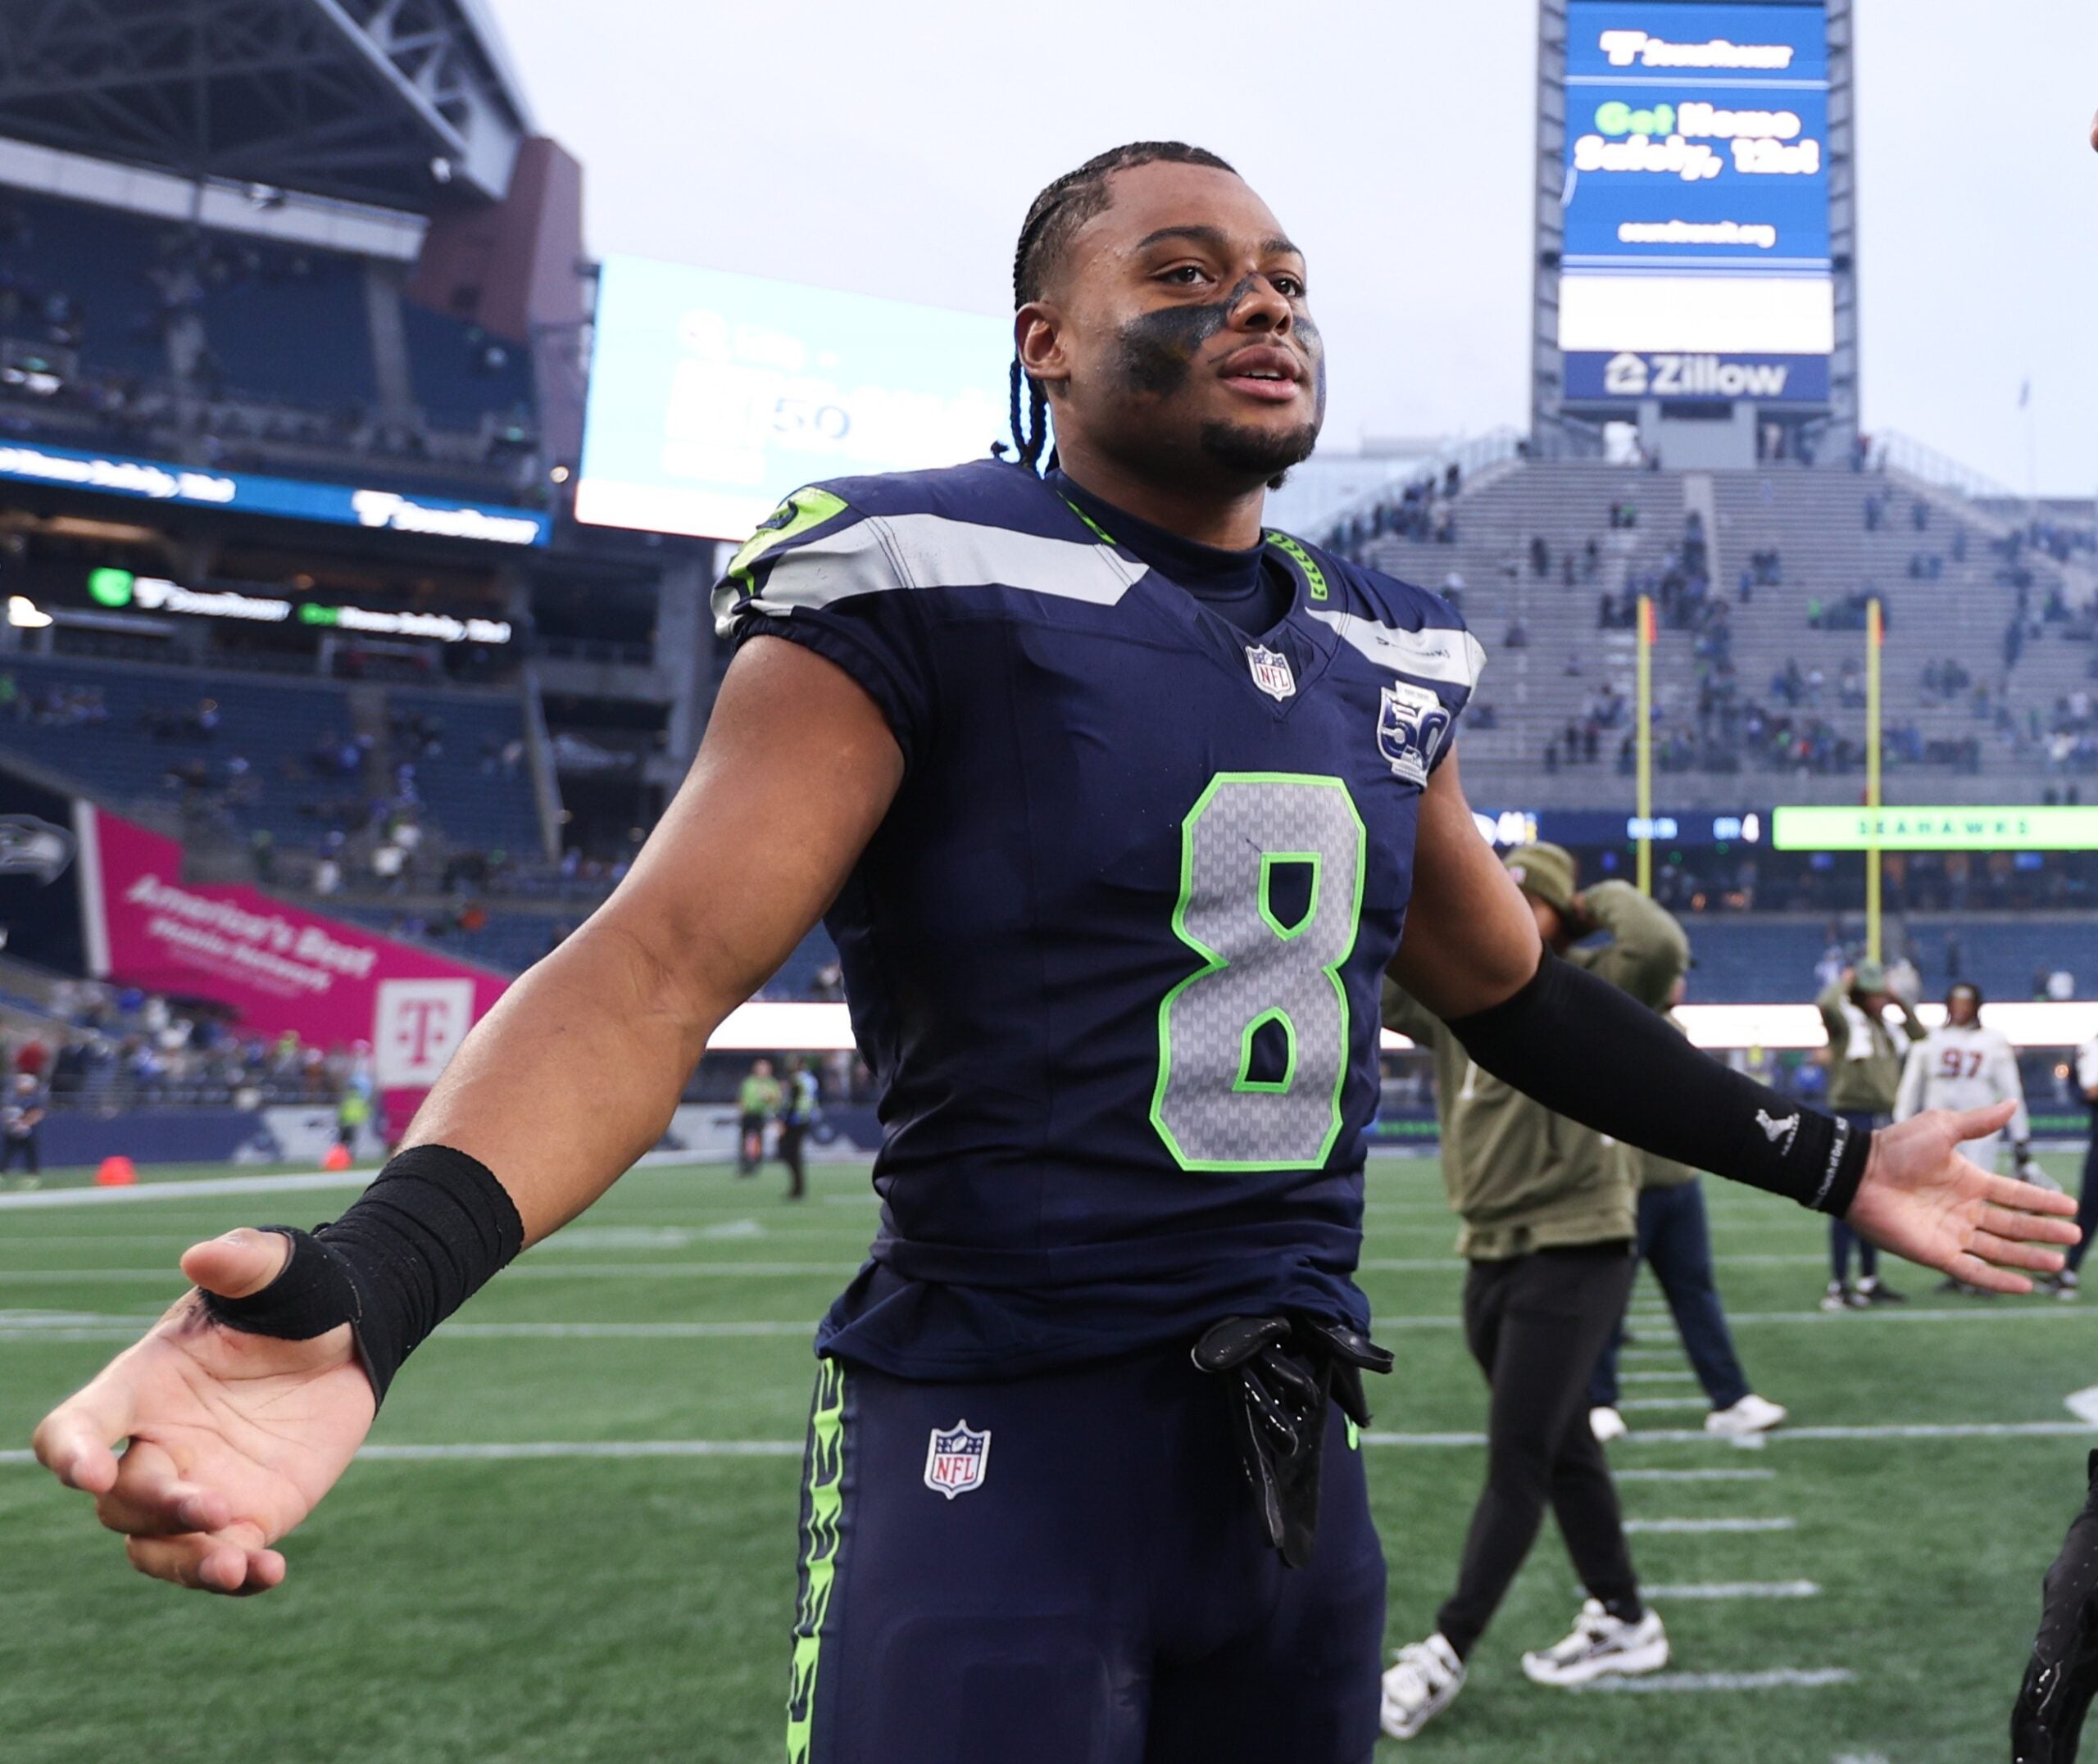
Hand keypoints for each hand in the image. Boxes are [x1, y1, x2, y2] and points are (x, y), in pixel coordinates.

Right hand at [31, 1229, 375, 1594]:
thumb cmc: (295, 1296)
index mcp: (143, 1386)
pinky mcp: (249, 1515)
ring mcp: (197, 1486)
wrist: (350, 1336)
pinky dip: (238, 1577)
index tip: (92, 1469)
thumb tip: (202, 1257)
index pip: (75, 1428)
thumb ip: (242, 1261)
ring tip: (235, 1563)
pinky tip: (268, 1573)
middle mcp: (158, 1445)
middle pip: (121, 1499)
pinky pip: (226, 1560)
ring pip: (157, 1545)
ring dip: (184, 1561)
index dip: (70, 1452)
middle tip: (212, 1505)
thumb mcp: (276, 1269)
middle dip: (158, 1507)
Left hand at [1846, 1102, 2079, 1292]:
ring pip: (1999, 1250)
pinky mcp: (1934, 1253)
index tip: (2071, 1206)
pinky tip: (2025, 1286)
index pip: (2015, 1195)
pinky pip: (1972, 1271)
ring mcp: (1950, 1233)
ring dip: (2028, 1258)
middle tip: (2074, 1236)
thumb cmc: (1895, 1147)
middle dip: (2043, 1231)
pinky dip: (1998, 1280)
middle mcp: (1963, 1210)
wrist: (1857, 1172)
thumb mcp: (1942, 1128)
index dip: (2042, 1201)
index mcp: (1968, 1181)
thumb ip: (1979, 1122)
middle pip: (2012, 1225)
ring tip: (2058, 1264)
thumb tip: (2013, 1104)